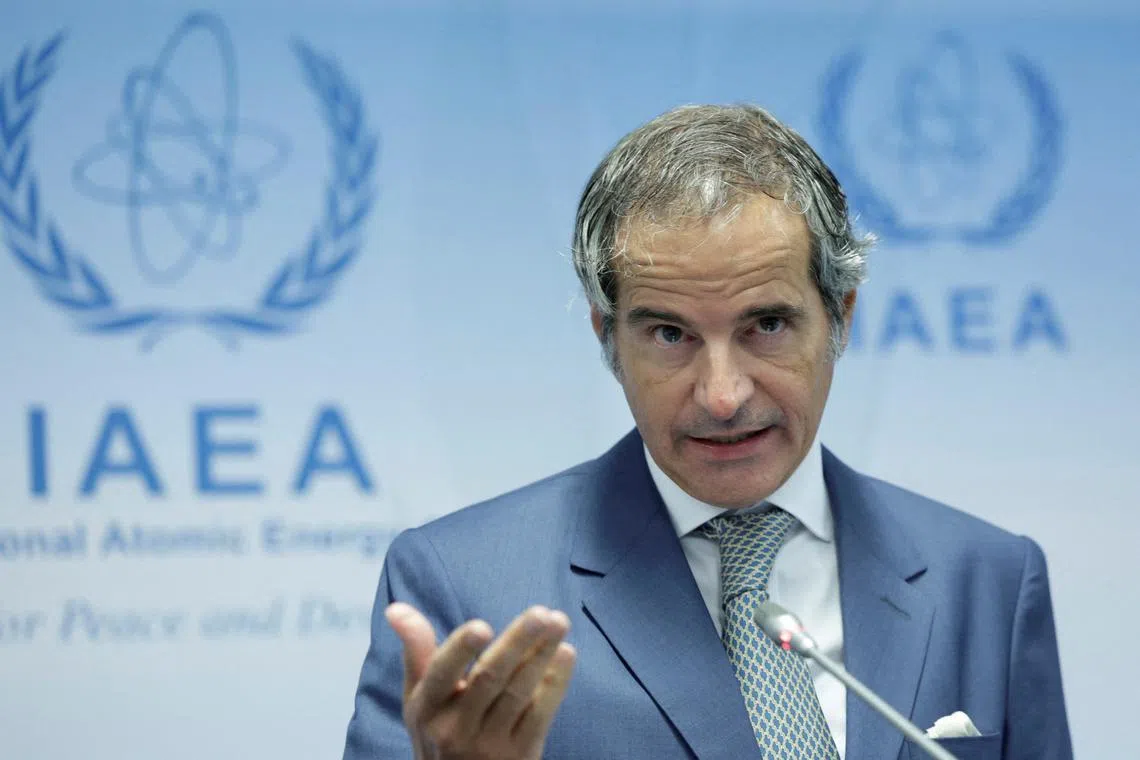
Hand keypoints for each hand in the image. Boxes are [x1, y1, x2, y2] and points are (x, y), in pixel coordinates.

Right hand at [386, 602, 576, 759]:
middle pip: (489, 679)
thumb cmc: (439, 730)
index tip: (482, 626)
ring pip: (518, 693)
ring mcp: (490, 744)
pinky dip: (555, 682)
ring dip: (542, 655)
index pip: (441, 674)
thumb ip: (415, 650)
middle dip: (517, 643)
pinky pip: (540, 714)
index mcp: (426, 708)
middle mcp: (455, 728)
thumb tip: (396, 608)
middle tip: (541, 614)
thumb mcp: (419, 697)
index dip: (460, 650)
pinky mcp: (521, 754)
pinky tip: (565, 654)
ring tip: (559, 622)